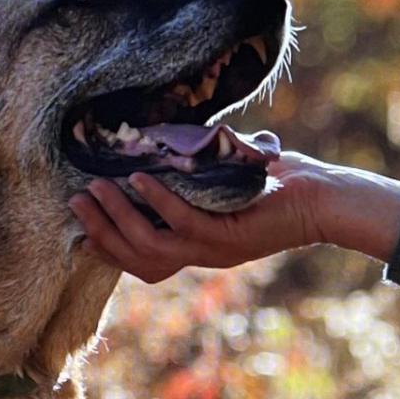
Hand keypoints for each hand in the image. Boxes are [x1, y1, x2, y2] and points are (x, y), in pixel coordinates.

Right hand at [68, 146, 399, 283]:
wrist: (326, 199)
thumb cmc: (277, 182)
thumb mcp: (222, 177)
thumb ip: (190, 169)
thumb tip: (156, 138)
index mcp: (197, 248)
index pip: (140, 260)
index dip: (107, 247)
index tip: (78, 224)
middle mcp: (201, 255)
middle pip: (135, 257)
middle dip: (101, 230)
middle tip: (74, 200)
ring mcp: (215, 249)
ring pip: (151, 244)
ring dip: (119, 216)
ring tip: (96, 187)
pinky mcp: (231, 236)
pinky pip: (183, 222)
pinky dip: (157, 201)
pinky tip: (139, 178)